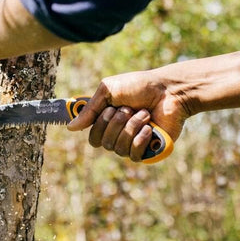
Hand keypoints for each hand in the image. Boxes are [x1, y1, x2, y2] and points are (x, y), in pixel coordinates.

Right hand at [68, 70, 189, 161]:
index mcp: (108, 122)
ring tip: (144, 113)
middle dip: (116, 122)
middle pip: (103, 143)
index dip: (98, 125)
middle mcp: (118, 135)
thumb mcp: (109, 90)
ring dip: (131, 126)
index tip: (108, 109)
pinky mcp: (148, 151)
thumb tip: (70, 128)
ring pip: (118, 147)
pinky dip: (141, 137)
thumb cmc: (140, 86)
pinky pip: (134, 153)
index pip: (93, 138)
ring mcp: (133, 144)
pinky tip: (150, 126)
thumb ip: (90, 109)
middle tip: (129, 108)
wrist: (169, 91)